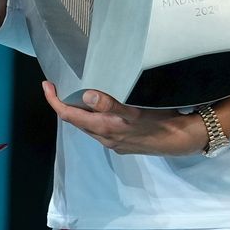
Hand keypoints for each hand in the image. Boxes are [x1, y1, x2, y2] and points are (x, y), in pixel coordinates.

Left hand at [41, 81, 205, 156]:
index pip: (69, 116)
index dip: (54, 101)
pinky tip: (101, 107)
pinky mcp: (123, 143)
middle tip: (59, 86)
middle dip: (65, 104)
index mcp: (104, 128)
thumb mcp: (136, 110)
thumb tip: (86, 96)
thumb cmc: (160, 121)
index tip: (47, 86)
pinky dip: (94, 117)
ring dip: (80, 112)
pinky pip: (101, 129)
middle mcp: (105, 138)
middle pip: (77, 121)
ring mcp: (114, 143)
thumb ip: (110, 104)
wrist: (182, 140)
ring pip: (89, 126)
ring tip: (77, 93)